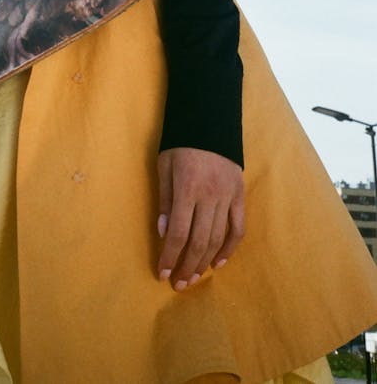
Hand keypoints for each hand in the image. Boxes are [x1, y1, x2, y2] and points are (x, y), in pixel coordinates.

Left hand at [156, 147, 243, 290]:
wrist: (209, 120)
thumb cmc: (181, 143)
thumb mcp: (164, 165)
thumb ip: (165, 199)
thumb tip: (164, 233)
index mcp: (188, 188)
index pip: (178, 232)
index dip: (170, 256)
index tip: (162, 273)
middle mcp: (210, 196)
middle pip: (198, 241)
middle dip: (187, 266)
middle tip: (178, 284)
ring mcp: (228, 196)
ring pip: (218, 238)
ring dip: (204, 262)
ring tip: (193, 277)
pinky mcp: (240, 194)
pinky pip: (238, 227)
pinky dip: (230, 248)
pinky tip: (218, 262)